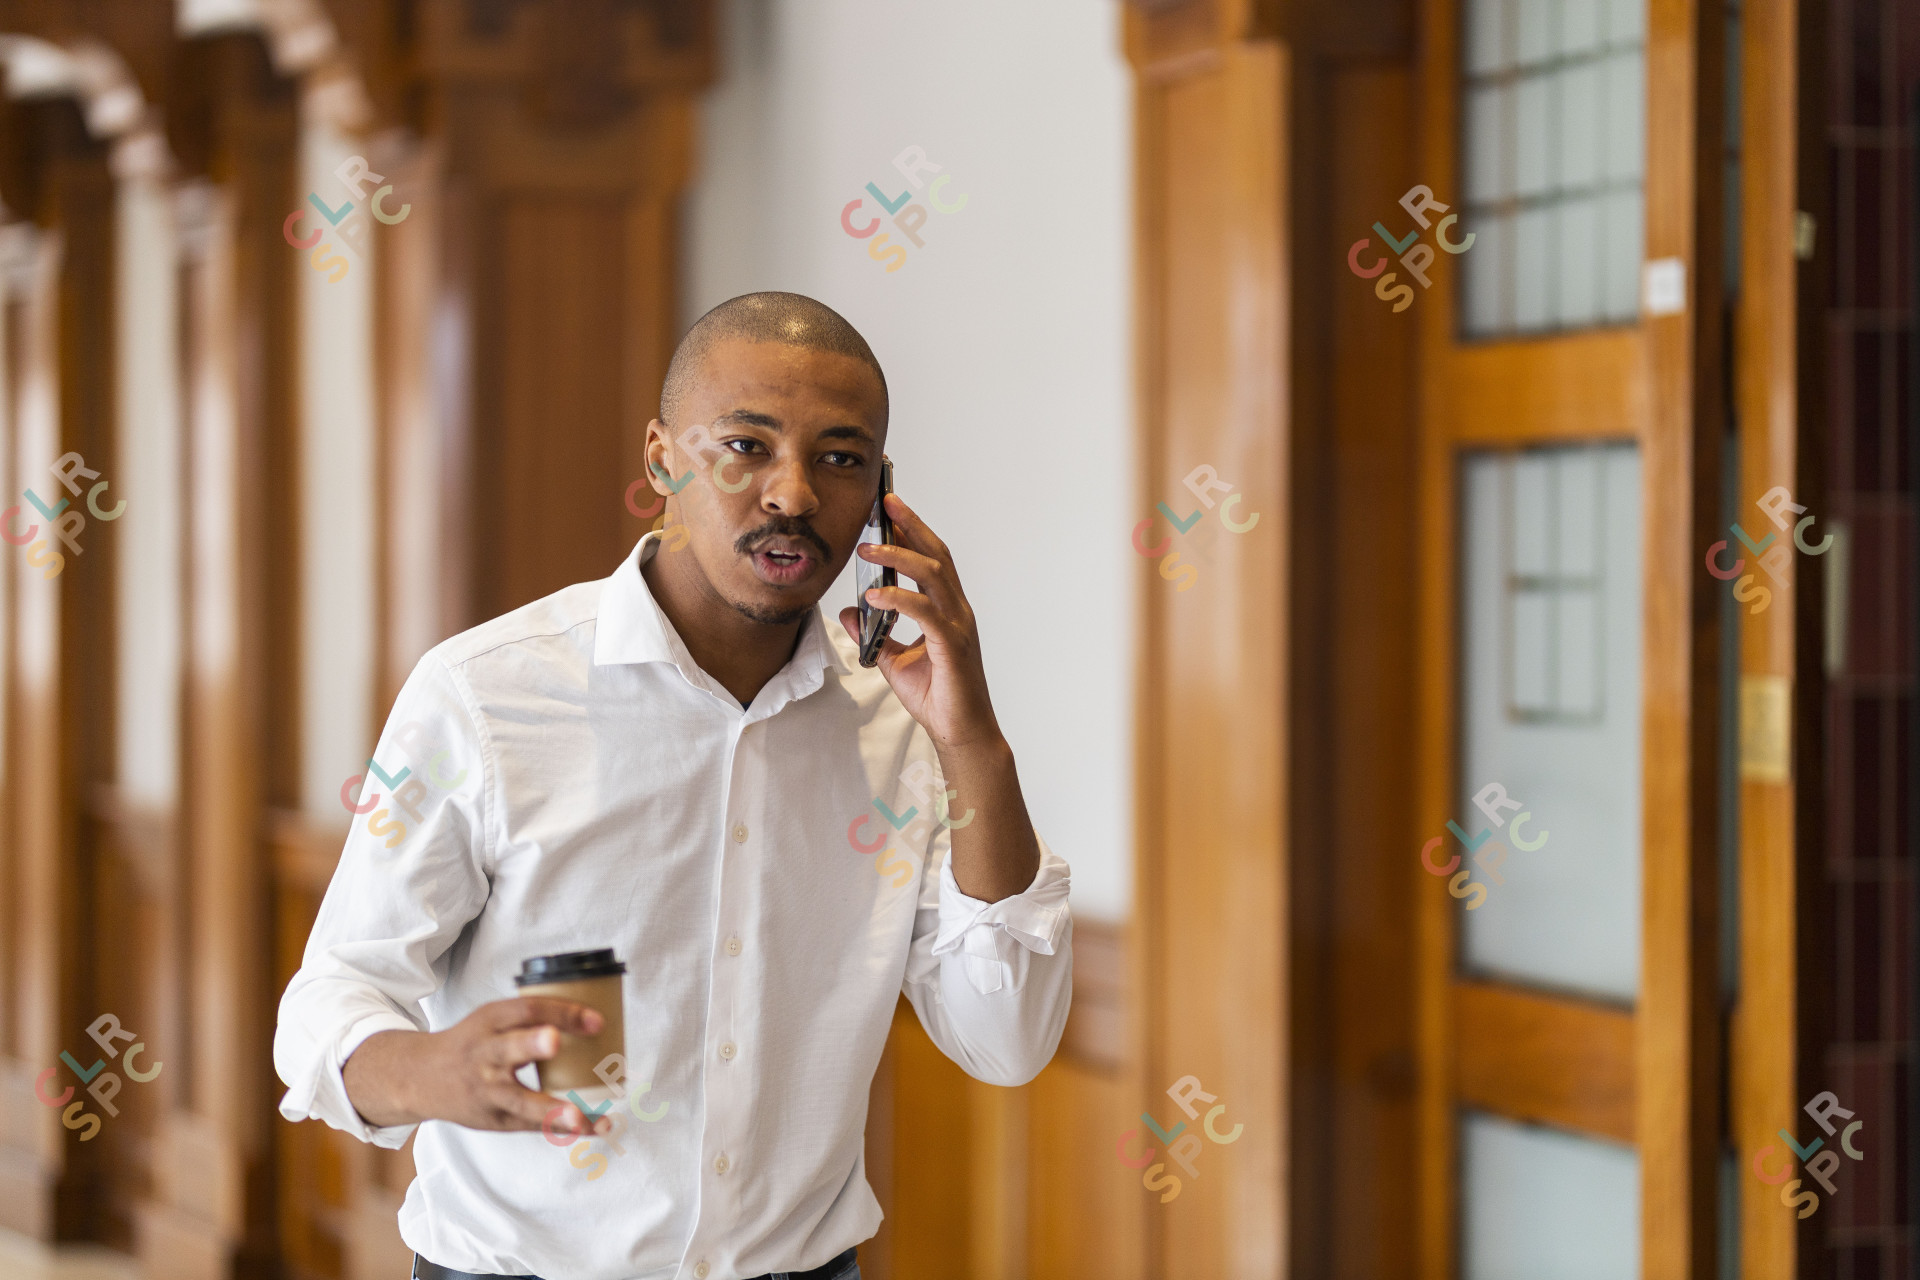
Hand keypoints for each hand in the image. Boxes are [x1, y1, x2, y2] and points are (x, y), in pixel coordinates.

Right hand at [343, 996, 613, 1136]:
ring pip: (520, 1101)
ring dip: (552, 1110)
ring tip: (580, 1117)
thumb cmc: (470, 1044)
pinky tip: (594, 1126)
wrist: (419, 1078)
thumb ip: (530, 1020)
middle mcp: (485, 1056)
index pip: (525, 1010)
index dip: (560, 1012)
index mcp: (489, 1023)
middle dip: (532, 1044)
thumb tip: (593, 1021)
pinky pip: (532, 1125)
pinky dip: (563, 1127)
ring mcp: (488, 1092)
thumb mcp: (491, 1021)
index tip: (597, 1021)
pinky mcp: (495, 1119)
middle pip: (509, 1048)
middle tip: (554, 1041)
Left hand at [837, 493, 999, 749]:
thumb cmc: (936, 696)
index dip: (912, 530)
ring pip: (933, 576)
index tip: (890, 506)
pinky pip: (926, 613)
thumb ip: (874, 633)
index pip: (931, 559)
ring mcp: (957, 627)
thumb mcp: (891, 660)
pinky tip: (875, 596)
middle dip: (910, 526)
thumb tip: (850, 610)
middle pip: (936, 555)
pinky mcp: (952, 647)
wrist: (960, 732)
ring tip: (867, 549)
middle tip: (886, 502)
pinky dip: (899, 600)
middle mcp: (956, 611)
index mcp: (946, 610)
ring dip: (899, 557)